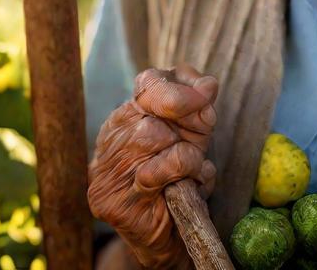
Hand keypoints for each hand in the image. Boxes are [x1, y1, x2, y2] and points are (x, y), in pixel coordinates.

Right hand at [88, 63, 217, 268]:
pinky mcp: (113, 202)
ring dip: (187, 151)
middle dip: (187, 122)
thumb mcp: (195, 134)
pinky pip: (155, 172)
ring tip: (193, 166)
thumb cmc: (182, 176)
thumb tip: (208, 85)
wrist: (172, 234)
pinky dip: (183, 172)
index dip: (180, 88)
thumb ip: (199, 107)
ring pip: (150, 136)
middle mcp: (111, 140)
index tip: (207, 95)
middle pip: (151, 111)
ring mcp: (107, 172)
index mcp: (128, 116)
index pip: (148, 82)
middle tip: (202, 140)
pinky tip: (189, 184)